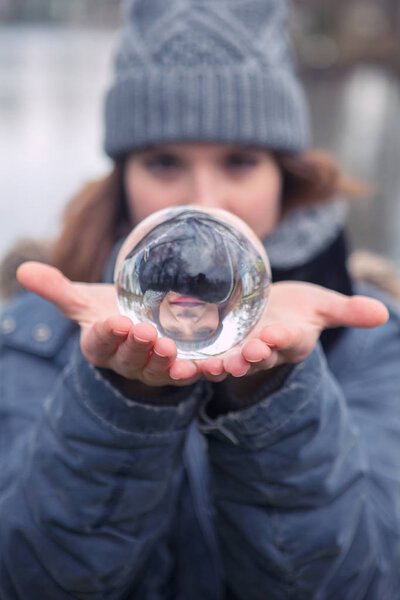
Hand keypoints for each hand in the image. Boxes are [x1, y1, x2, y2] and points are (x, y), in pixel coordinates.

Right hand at [17, 262, 199, 385]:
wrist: (139, 323)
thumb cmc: (108, 311)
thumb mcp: (83, 300)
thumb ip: (57, 289)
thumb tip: (24, 269)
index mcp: (101, 346)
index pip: (100, 342)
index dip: (107, 334)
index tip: (115, 321)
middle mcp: (126, 362)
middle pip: (130, 358)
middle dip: (137, 347)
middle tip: (146, 332)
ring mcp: (154, 368)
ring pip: (159, 370)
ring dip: (164, 361)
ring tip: (170, 347)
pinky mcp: (180, 368)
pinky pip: (190, 373)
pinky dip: (199, 372)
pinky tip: (208, 365)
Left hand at [200, 281, 388, 378]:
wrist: (268, 311)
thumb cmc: (298, 309)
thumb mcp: (322, 304)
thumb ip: (347, 311)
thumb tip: (383, 314)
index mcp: (291, 340)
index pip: (288, 342)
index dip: (281, 340)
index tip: (273, 336)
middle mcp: (264, 351)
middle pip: (256, 357)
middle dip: (248, 358)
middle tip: (238, 358)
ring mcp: (238, 352)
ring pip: (227, 363)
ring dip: (216, 366)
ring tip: (206, 366)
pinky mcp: (217, 348)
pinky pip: (203, 357)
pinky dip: (191, 362)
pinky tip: (175, 364)